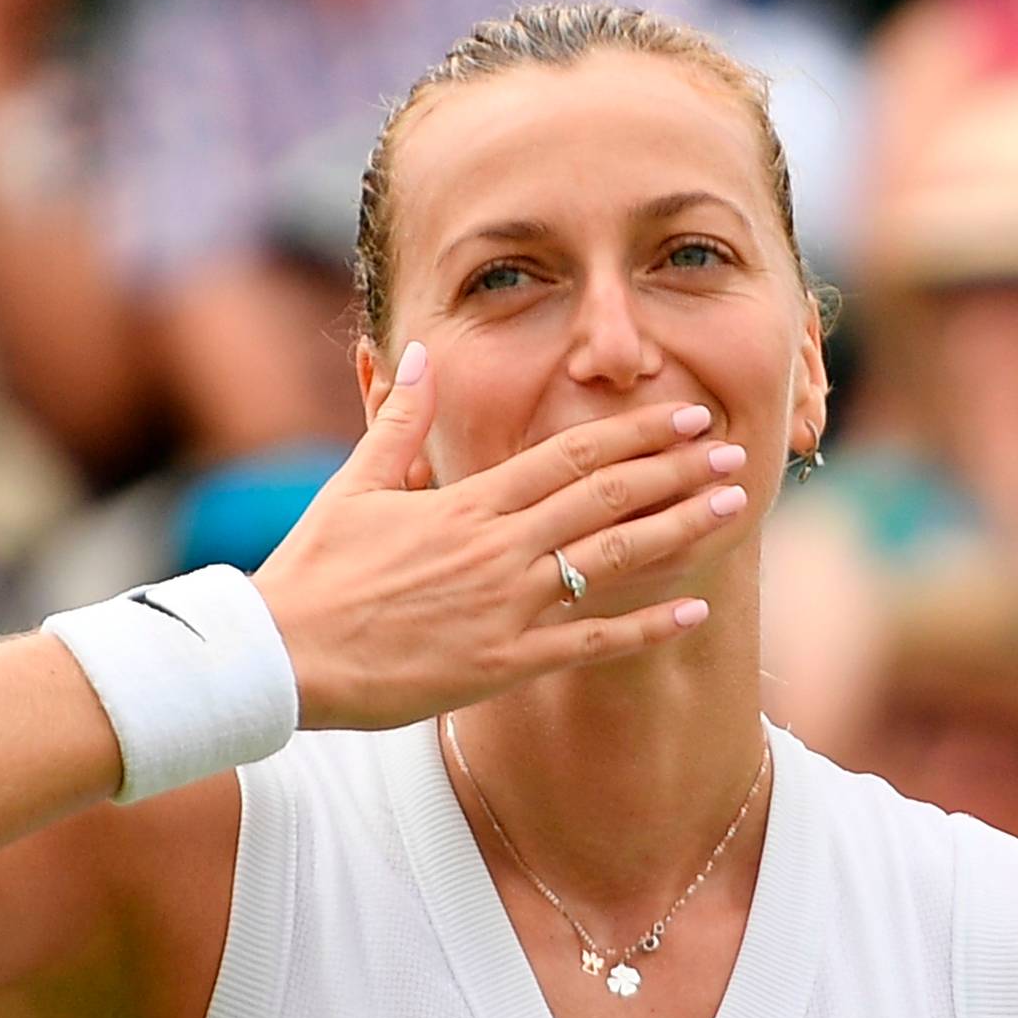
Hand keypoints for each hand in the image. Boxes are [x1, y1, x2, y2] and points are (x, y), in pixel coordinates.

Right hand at [252, 344, 745, 730]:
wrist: (283, 654)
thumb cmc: (315, 570)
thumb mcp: (354, 484)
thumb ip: (400, 420)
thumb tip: (420, 353)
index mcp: (465, 503)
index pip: (568, 456)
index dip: (634, 432)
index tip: (685, 413)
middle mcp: (496, 549)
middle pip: (605, 498)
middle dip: (676, 469)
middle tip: (733, 449)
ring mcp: (505, 608)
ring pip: (611, 560)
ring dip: (679, 530)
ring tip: (734, 507)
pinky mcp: (502, 665)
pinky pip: (590, 645)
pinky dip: (646, 627)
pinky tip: (695, 611)